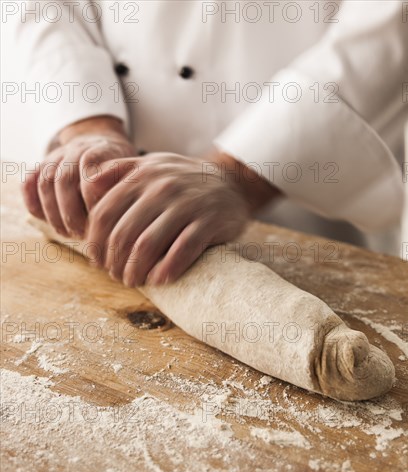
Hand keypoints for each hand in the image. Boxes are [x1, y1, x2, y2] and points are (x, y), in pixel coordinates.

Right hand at [22, 117, 134, 237]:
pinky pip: (29, 182)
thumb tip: (113, 207)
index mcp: (102, 149)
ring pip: (45, 183)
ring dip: (54, 213)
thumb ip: (124, 187)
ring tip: (67, 233)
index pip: (90, 172)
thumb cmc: (121, 170)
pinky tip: (45, 219)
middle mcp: (76, 149)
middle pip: (64, 180)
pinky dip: (33, 202)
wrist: (102, 144)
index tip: (102, 220)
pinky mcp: (42, 166)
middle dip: (71, 213)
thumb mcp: (132, 174)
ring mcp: (57, 156)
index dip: (92, 200)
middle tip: (81, 234)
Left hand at [85, 152, 249, 284]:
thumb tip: (87, 183)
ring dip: (135, 270)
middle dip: (114, 262)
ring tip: (133, 281)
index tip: (97, 261)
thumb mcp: (150, 166)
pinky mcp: (209, 221)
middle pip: (123, 233)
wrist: (231, 181)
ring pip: (148, 244)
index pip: (104, 214)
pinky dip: (167, 269)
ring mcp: (187, 204)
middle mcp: (161, 187)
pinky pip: (182, 250)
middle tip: (116, 276)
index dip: (96, 243)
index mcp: (141, 176)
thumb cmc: (182, 180)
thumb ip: (118, 170)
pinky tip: (159, 280)